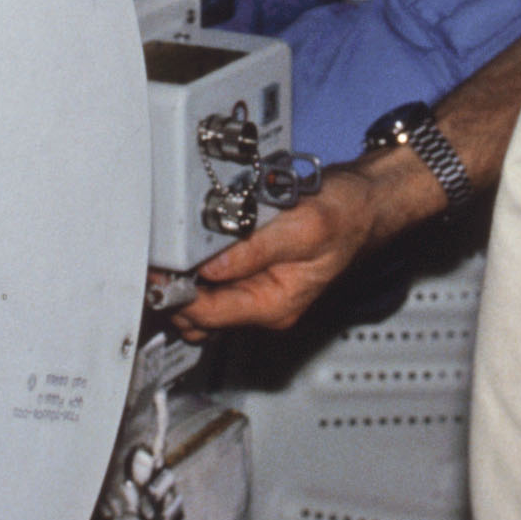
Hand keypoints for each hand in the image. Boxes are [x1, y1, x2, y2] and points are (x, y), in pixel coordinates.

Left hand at [169, 163, 394, 337]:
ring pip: (203, 303)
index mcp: (274, 304)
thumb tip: (211, 266)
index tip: (158, 271)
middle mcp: (264, 305)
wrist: (364, 202)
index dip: (177, 295)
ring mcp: (259, 292)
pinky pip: (214, 284)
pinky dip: (197, 272)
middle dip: (174, 293)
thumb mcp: (303, 227)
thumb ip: (255, 248)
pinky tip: (191, 249)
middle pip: (200, 316)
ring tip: (170, 253)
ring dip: (183, 283)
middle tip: (156, 260)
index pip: (208, 316)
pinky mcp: (254, 274)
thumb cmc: (345, 215)